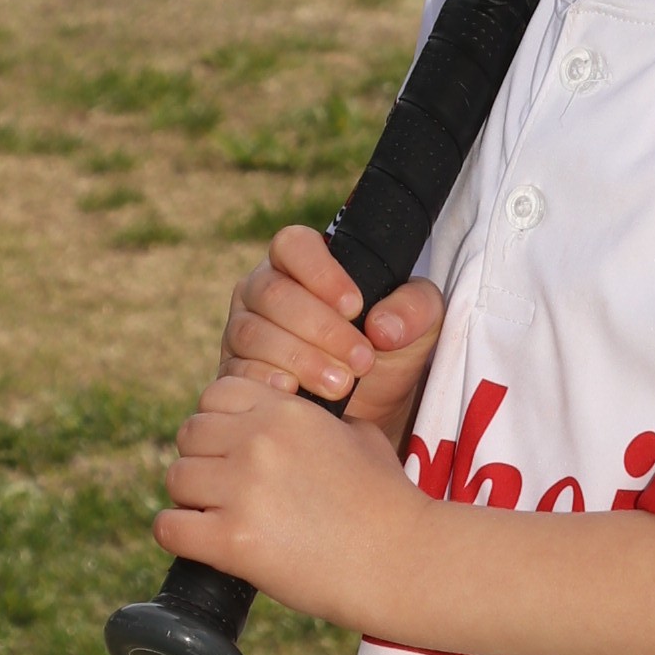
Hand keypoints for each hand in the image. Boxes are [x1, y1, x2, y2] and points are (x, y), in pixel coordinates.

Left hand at [156, 373, 418, 625]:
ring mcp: (243, 489)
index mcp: (287, 412)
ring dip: (192, 500)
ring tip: (220, 519)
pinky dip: (178, 536)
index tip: (235, 450)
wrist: (403, 561)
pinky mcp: (232, 539)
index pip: (217, 393)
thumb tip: (300, 421)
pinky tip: (205, 544)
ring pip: (176, 478)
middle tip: (226, 491)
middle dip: (203, 462)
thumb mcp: (362, 438)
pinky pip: (168, 527)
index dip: (220, 423)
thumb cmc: (388, 503)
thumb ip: (321, 422)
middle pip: (189, 434)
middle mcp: (259, 441)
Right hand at [221, 228, 444, 439]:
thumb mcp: (420, 325)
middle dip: (322, 330)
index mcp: (303, 264)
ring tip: (342, 385)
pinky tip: (297, 395)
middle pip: (274, 294)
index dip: (321, 273)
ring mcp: (244, 330)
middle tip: (362, 361)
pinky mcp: (235, 371)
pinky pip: (238, 371)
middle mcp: (264, 290)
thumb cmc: (389, 352)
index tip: (355, 307)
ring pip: (255, 334)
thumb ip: (415, 309)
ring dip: (302, 361)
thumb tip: (382, 325)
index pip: (294, 245)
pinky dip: (269, 383)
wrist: (371, 409)